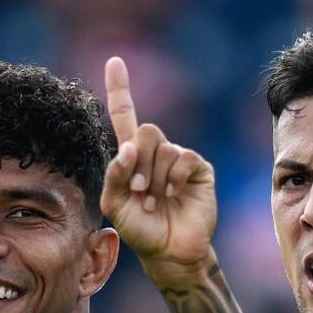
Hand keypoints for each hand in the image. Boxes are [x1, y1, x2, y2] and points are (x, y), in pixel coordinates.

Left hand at [101, 55, 215, 279]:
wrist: (169, 252)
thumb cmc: (140, 230)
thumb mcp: (114, 205)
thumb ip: (113, 175)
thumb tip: (126, 148)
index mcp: (132, 156)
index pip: (125, 116)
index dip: (120, 89)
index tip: (114, 61)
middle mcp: (156, 152)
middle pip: (146, 130)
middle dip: (138, 162)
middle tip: (138, 190)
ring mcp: (179, 159)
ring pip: (163, 147)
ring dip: (154, 177)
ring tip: (155, 201)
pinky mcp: (199, 168)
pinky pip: (183, 157)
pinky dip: (173, 177)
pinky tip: (173, 194)